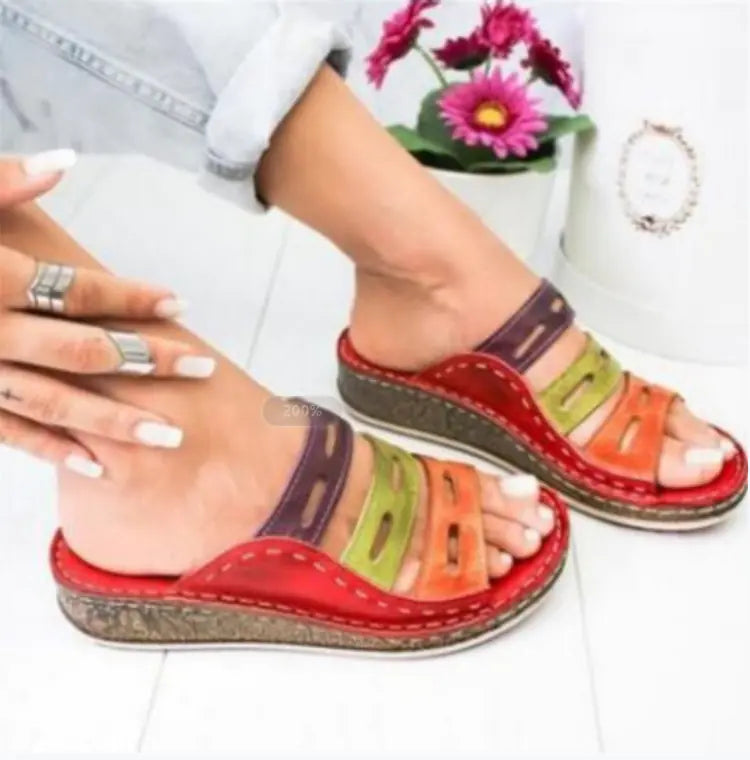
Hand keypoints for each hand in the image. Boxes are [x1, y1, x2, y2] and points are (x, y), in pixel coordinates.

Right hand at [0, 153, 215, 478]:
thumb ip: (3, 182)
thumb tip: (69, 160)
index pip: (76, 290)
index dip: (131, 297)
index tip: (180, 303)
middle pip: (82, 350)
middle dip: (148, 359)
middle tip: (205, 366)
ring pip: (53, 402)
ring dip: (114, 421)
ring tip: (171, 436)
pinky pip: (6, 432)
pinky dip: (50, 450)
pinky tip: (96, 466)